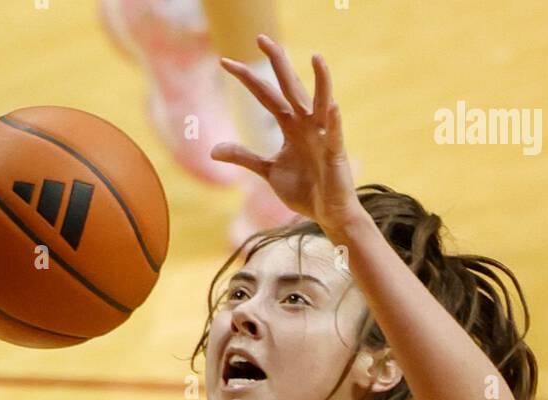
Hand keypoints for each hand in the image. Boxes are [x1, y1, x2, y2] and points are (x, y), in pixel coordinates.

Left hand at [213, 34, 362, 241]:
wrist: (327, 213)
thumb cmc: (303, 189)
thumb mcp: (268, 171)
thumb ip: (244, 157)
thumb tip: (213, 150)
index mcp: (289, 124)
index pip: (264, 94)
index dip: (246, 78)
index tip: (224, 61)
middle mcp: (305, 123)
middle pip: (289, 87)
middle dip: (277, 62)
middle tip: (261, 38)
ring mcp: (322, 135)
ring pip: (320, 102)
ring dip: (321, 80)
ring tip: (316, 57)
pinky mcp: (335, 153)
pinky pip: (334, 134)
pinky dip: (333, 121)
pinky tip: (331, 106)